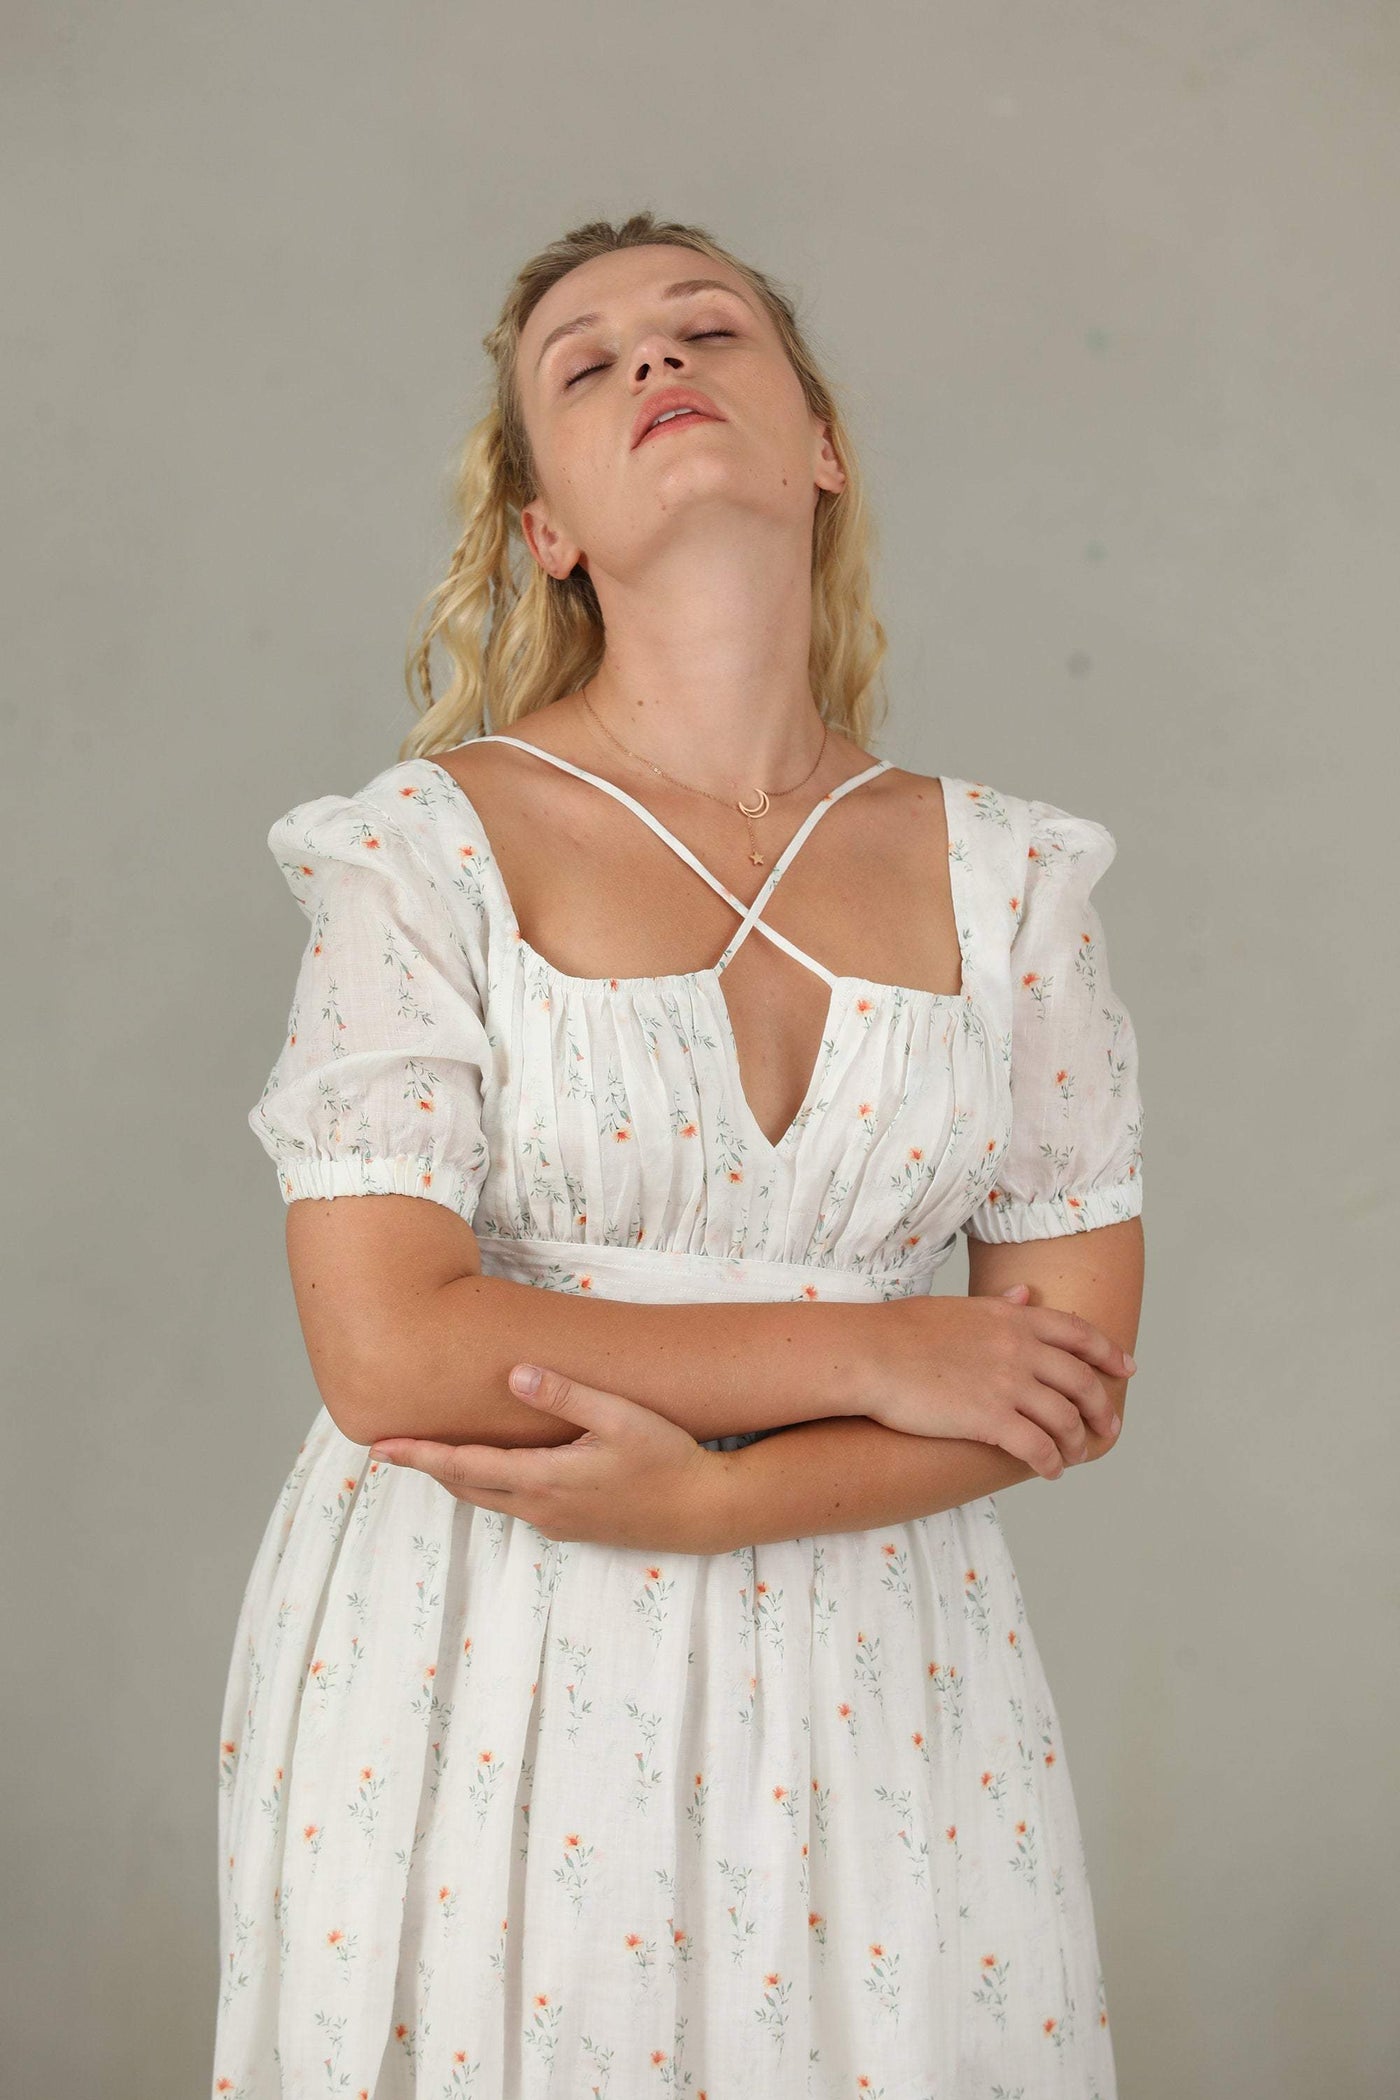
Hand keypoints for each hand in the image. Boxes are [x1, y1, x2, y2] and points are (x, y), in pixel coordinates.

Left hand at [367, 1362, 733, 1553]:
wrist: (705, 1513)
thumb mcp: (620, 1417)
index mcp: (543, 1479)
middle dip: (429, 1466)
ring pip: (491, 1498)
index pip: (463, 1467)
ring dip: (459, 1477)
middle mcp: (540, 1508)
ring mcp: (556, 1522)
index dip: (419, 1456)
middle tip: (392, 1446)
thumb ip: (566, 1394)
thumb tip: (514, 1373)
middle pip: (467, 1487)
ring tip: (433, 1454)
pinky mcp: (573, 1526)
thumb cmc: (667, 1458)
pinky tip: (497, 1469)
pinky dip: (492, 1485)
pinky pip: (517, 1505)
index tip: (379, 1448)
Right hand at [852, 1284, 1134, 1479]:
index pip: (1079, 1334)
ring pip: (1065, 1419)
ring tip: (1075, 1456)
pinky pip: (1037, 1448)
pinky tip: (1050, 1471)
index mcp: (1014, 1319)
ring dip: (1077, 1442)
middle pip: (1082, 1381)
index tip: (1126, 1368)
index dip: (1109, 1352)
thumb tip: (1025, 1295)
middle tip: (1109, 1426)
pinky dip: (1051, 1462)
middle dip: (1102, 1407)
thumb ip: (999, 1306)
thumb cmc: (903, 1330)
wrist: (869, 1353)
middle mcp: (1020, 1349)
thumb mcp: (959, 1308)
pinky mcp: (989, 1419)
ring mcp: (1007, 1384)